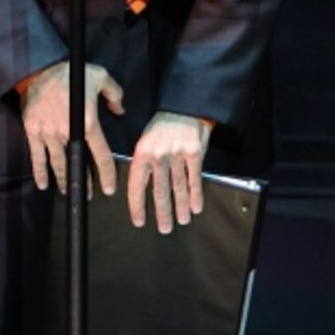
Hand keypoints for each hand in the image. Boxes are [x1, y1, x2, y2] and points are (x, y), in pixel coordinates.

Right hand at [20, 61, 124, 196]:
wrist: (40, 68)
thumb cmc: (72, 72)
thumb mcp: (101, 76)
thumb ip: (115, 94)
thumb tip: (120, 111)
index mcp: (88, 122)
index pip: (101, 154)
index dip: (107, 174)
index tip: (109, 188)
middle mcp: (68, 132)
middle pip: (77, 164)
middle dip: (83, 182)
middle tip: (88, 195)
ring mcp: (48, 133)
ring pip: (57, 163)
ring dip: (63, 180)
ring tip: (67, 191)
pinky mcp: (33, 130)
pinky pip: (36, 156)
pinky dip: (39, 171)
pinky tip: (43, 184)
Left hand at [127, 112, 211, 233]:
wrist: (183, 105)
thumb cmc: (163, 124)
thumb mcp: (146, 140)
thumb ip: (145, 163)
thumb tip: (143, 189)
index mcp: (142, 152)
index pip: (137, 185)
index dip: (138, 206)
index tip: (140, 221)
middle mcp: (159, 155)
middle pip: (160, 191)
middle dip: (162, 213)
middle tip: (164, 228)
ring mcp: (177, 154)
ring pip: (178, 187)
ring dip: (180, 207)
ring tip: (181, 220)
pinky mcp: (195, 152)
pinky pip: (195, 178)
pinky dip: (196, 194)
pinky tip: (196, 206)